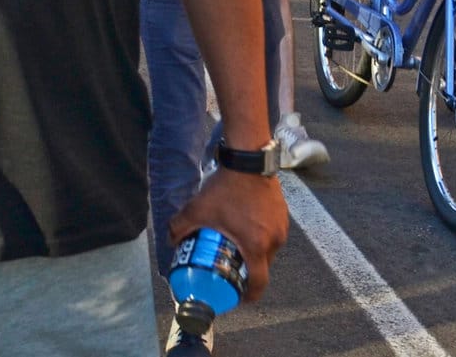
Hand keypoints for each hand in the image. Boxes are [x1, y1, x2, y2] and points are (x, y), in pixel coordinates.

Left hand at [169, 170, 287, 302]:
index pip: (258, 284)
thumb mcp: (197, 209)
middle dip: (247, 272)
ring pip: (269, 250)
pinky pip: (273, 234)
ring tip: (237, 247)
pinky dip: (261, 237)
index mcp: (256, 246)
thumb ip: (179, 227)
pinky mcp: (284, 215)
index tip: (238, 296)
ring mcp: (281, 227)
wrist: (248, 160)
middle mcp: (274, 241)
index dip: (248, 296)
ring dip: (255, 253)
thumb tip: (171, 242)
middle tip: (231, 269)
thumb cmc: (225, 188)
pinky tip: (247, 227)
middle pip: (263, 267)